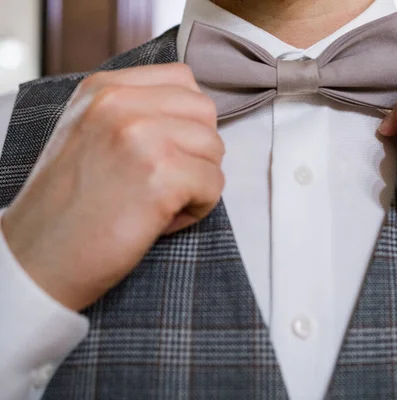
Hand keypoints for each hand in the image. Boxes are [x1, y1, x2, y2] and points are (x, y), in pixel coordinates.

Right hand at [2, 64, 224, 310]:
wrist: (39, 258)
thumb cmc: (69, 205)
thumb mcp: (89, 133)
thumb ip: (135, 112)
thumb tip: (192, 115)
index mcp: (103, 89)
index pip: (183, 80)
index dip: (187, 121)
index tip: (166, 151)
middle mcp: (120, 103)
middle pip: (204, 112)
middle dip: (197, 151)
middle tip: (166, 181)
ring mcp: (141, 136)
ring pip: (214, 148)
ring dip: (198, 181)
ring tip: (160, 203)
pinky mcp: (161, 174)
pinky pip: (215, 184)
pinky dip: (198, 208)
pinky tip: (163, 220)